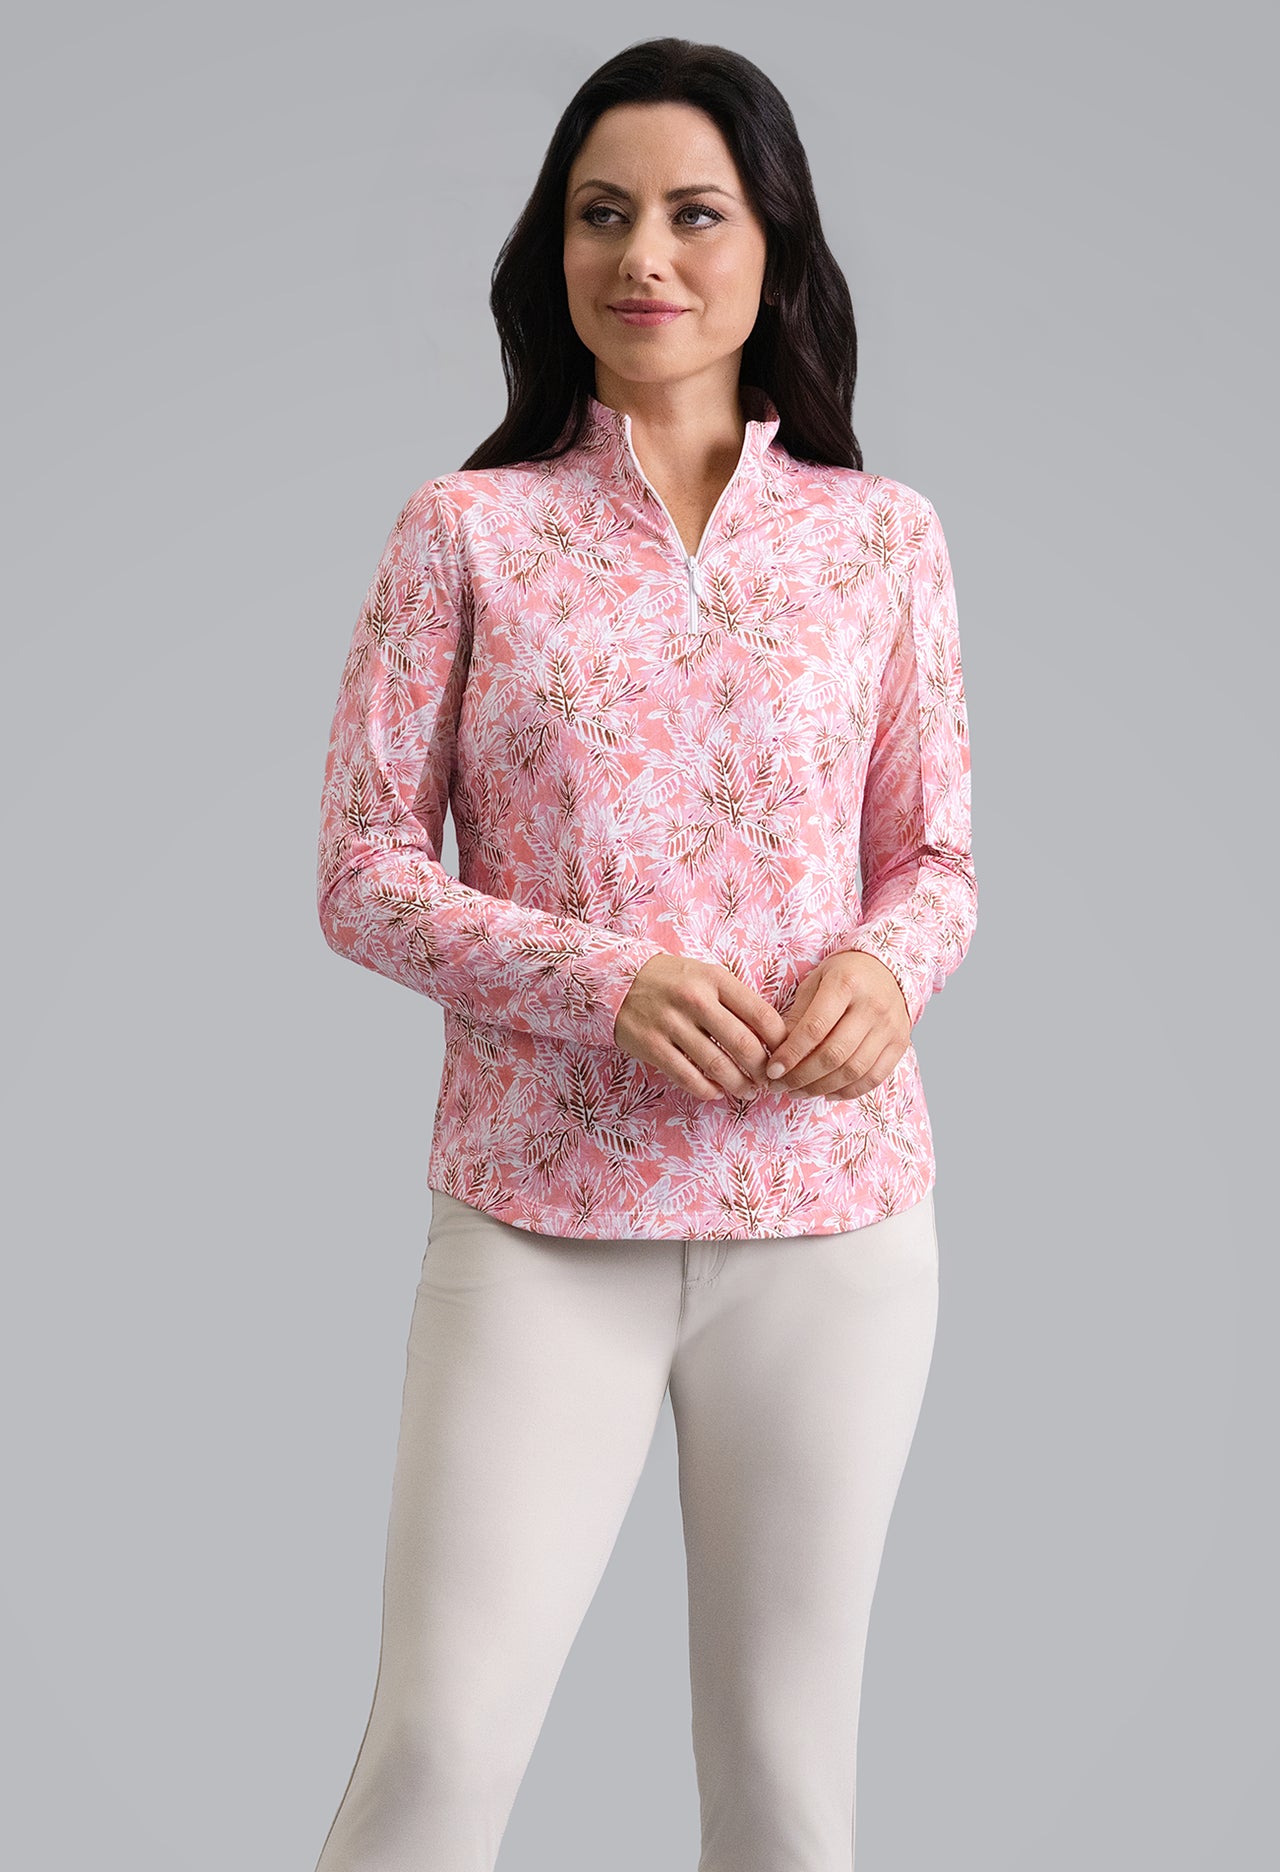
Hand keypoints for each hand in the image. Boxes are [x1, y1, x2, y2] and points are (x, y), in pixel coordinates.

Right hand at [614, 953, 790, 1101]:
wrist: (617, 981)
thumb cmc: (674, 981)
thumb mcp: (707, 976)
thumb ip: (736, 1000)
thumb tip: (772, 1037)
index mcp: (715, 979)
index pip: (761, 1014)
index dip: (780, 1041)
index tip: (784, 1055)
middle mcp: (694, 1000)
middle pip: (743, 1044)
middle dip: (762, 1070)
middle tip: (769, 1081)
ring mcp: (671, 1024)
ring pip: (717, 1066)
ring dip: (739, 1085)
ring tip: (748, 1091)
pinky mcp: (651, 1046)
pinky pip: (688, 1077)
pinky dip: (707, 1090)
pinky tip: (716, 1092)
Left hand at [762, 951, 910, 1099]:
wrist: (887, 969)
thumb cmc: (844, 975)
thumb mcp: (815, 981)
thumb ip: (799, 1015)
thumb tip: (779, 1053)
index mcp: (846, 984)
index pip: (815, 1028)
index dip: (791, 1054)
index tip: (772, 1070)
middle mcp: (872, 1006)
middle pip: (834, 1054)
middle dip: (802, 1077)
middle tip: (781, 1086)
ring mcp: (890, 1026)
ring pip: (853, 1070)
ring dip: (821, 1088)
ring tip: (799, 1092)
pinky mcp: (900, 1043)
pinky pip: (874, 1077)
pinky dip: (848, 1091)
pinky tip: (827, 1092)